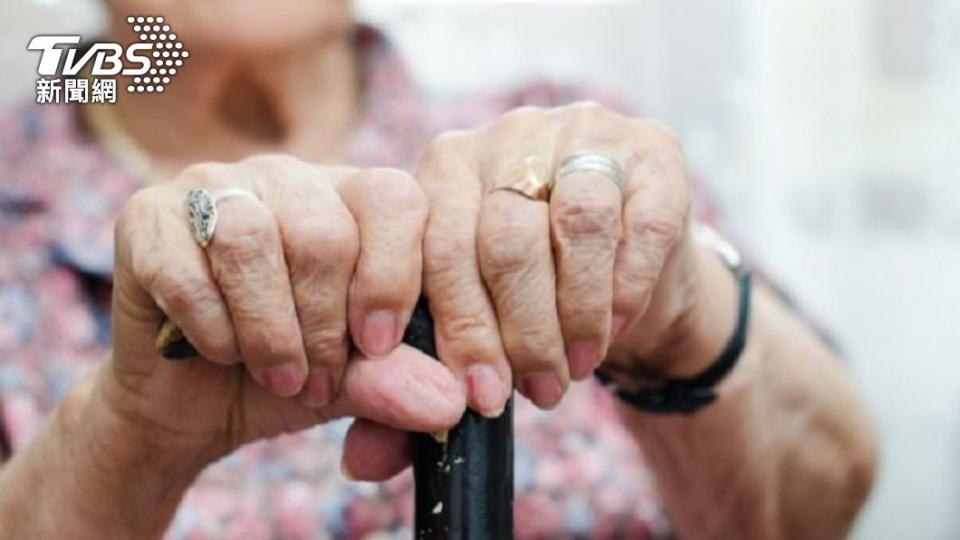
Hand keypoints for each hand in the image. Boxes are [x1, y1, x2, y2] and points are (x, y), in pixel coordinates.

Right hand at [106, 155, 464, 474]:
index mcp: (352, 198)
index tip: (378, 347)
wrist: (193, 406)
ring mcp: (215, 185)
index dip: (393, 278)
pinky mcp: (147, 215)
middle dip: (324, 326)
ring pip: (252, 239)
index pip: (395, 198)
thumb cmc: (291, 377)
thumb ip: (400, 382)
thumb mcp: (356, 384)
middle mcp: (288, 177)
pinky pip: (186, 269)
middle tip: (316, 380)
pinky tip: (220, 352)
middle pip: (323, 232)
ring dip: (269, 331)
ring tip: (277, 375)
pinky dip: (212, 329)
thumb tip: (449, 405)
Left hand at [419, 102, 725, 413]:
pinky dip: (623, 292)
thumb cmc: (531, 298)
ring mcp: (584, 133)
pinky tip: (610, 333)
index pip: (436, 240)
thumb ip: (415, 378)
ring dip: (573, 316)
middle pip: (503, 237)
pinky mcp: (654, 152)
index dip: (452, 323)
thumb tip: (359, 461)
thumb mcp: (471, 325)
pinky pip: (642, 227)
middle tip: (521, 397)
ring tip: (569, 373)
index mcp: (447, 165)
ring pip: (576, 224)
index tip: (467, 393)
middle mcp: (510, 135)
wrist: (623, 268)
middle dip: (513, 335)